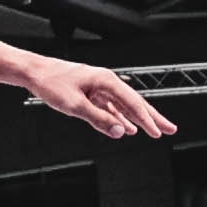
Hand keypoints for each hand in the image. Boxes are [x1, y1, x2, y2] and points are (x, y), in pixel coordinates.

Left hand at [24, 58, 168, 140]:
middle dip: (153, 118)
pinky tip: (127, 129)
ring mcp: (100, 88)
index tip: (158, 133)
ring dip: (139, 120)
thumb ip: (99, 119)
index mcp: (106, 80)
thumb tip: (120, 132)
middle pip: (135, 103)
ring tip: (155, 130)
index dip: (147, 120)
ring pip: (124, 107)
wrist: (35, 73)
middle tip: (171, 129)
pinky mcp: (92, 94)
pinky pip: (111, 109)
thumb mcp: (75, 105)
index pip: (133, 103)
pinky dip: (120, 119)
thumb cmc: (52, 84)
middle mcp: (107, 82)